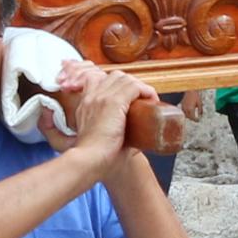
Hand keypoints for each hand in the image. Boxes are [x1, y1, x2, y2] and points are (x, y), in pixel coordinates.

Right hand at [58, 56, 155, 170]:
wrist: (88, 161)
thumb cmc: (95, 157)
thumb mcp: (100, 140)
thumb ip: (114, 137)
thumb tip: (138, 142)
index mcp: (86, 104)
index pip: (98, 79)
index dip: (116, 84)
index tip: (129, 96)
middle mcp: (92, 96)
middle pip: (115, 76)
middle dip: (131, 83)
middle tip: (141, 99)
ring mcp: (101, 97)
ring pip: (125, 78)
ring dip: (139, 86)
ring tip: (148, 99)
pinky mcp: (113, 102)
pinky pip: (134, 86)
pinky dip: (146, 91)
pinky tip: (151, 100)